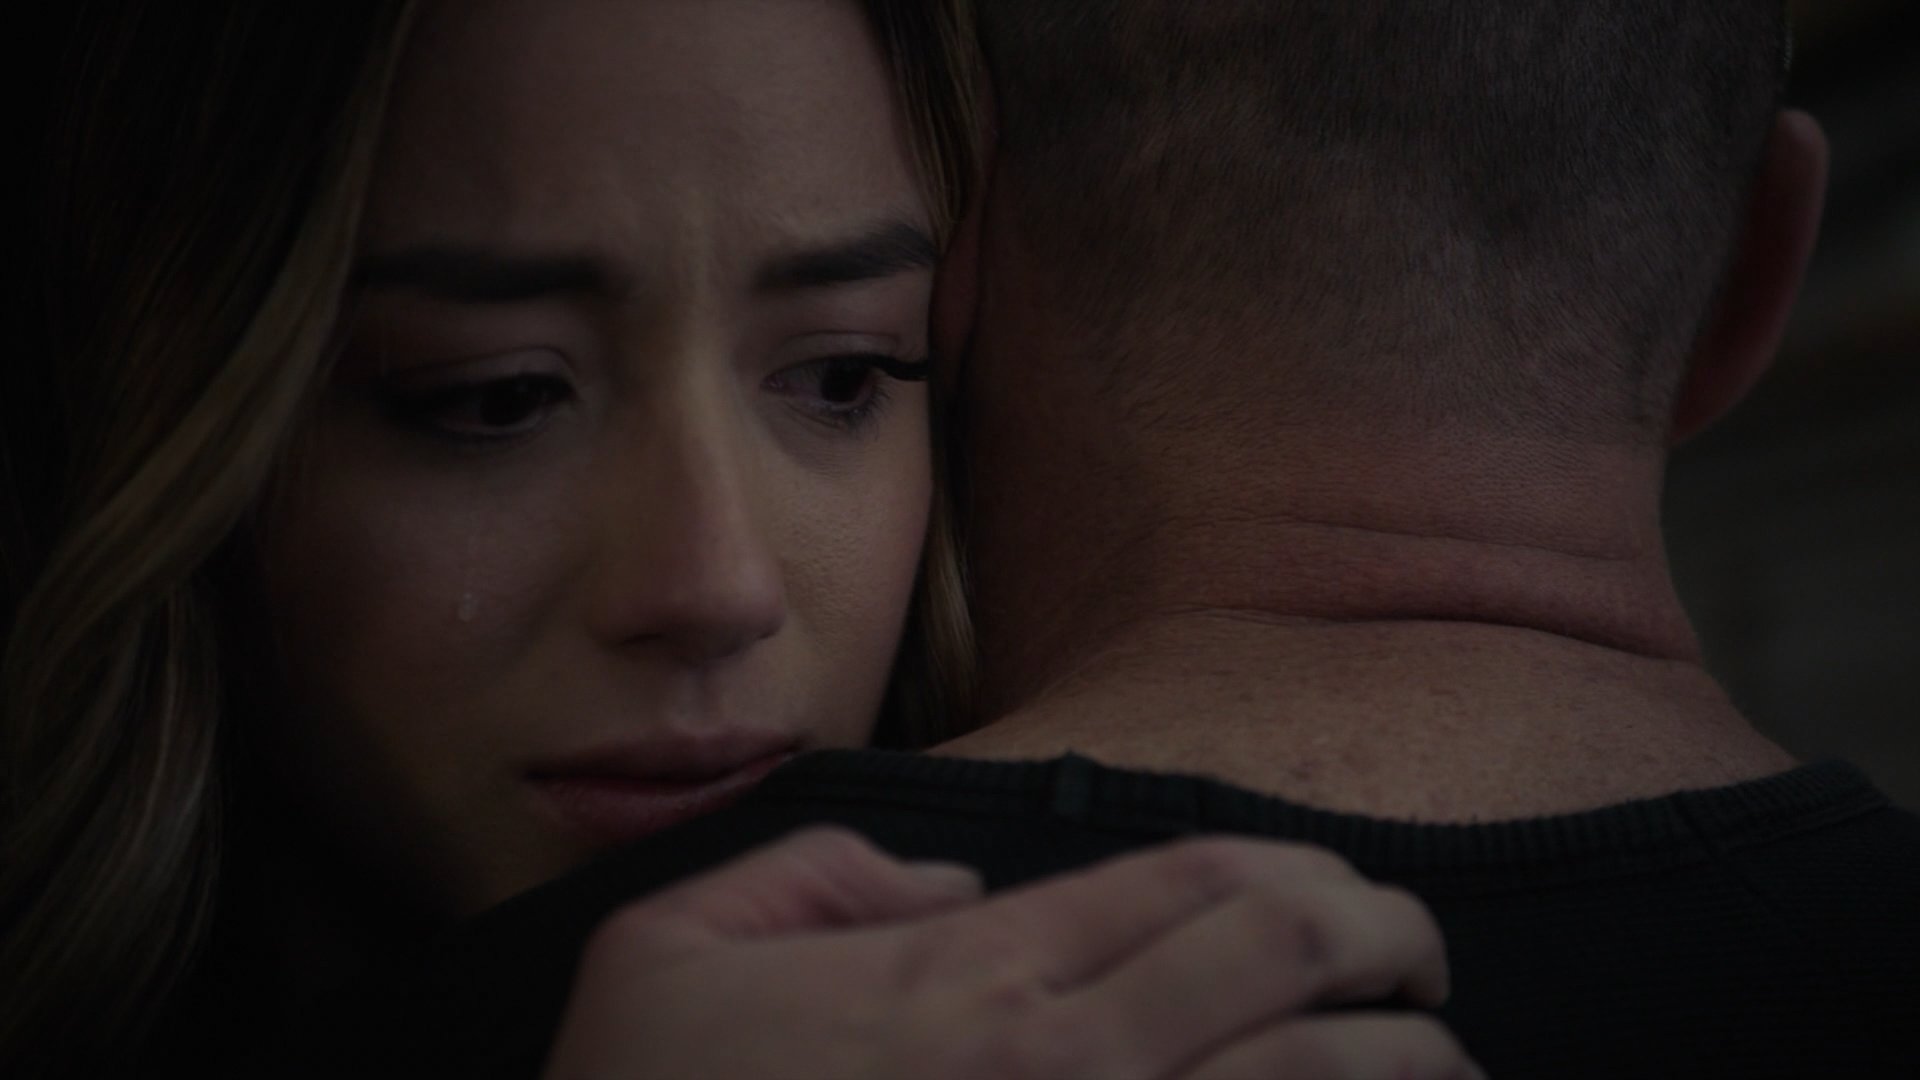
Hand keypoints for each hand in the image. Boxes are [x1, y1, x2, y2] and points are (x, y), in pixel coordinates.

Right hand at [542, 828, 1480, 1079]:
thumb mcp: (663, 953)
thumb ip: (812, 873)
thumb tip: (957, 881)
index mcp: (967, 976)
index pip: (1190, 882)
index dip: (1303, 874)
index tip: (1356, 897)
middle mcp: (1058, 1067)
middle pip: (1285, 963)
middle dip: (1393, 947)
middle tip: (1427, 965)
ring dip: (1413, 1070)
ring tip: (1453, 1070)